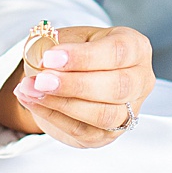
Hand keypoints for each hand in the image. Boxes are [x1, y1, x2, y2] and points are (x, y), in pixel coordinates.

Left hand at [0, 24, 152, 147]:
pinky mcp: (108, 134)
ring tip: (31, 90)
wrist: (73, 78)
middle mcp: (140, 80)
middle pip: (117, 87)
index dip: (83, 57)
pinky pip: (82, 130)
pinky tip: (32, 101)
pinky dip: (53, 116)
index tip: (50, 57)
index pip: (117, 52)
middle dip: (74, 85)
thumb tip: (41, 59)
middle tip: (41, 79)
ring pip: (103, 115)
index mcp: (135, 47)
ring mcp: (128, 111)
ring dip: (62, 104)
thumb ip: (58, 45)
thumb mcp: (69, 38)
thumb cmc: (77, 53)